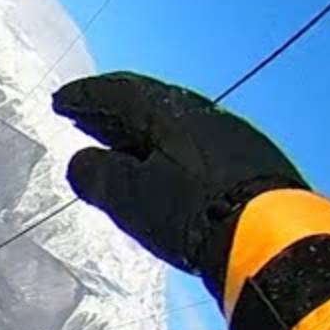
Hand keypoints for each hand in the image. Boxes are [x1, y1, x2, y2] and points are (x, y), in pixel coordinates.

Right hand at [53, 72, 304, 288]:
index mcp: (168, 112)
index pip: (118, 92)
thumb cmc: (190, 211)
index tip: (59, 100)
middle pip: (147, 104)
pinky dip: (162, 148)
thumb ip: (95, 174)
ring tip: (114, 143)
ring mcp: (228, 137)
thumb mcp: (128, 195)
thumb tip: (81, 162)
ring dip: (138, 131)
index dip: (85, 96)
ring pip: (170, 125)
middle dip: (111, 111)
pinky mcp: (245, 163)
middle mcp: (200, 114)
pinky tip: (156, 165)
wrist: (269, 237)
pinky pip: (190, 143)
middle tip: (82, 117)